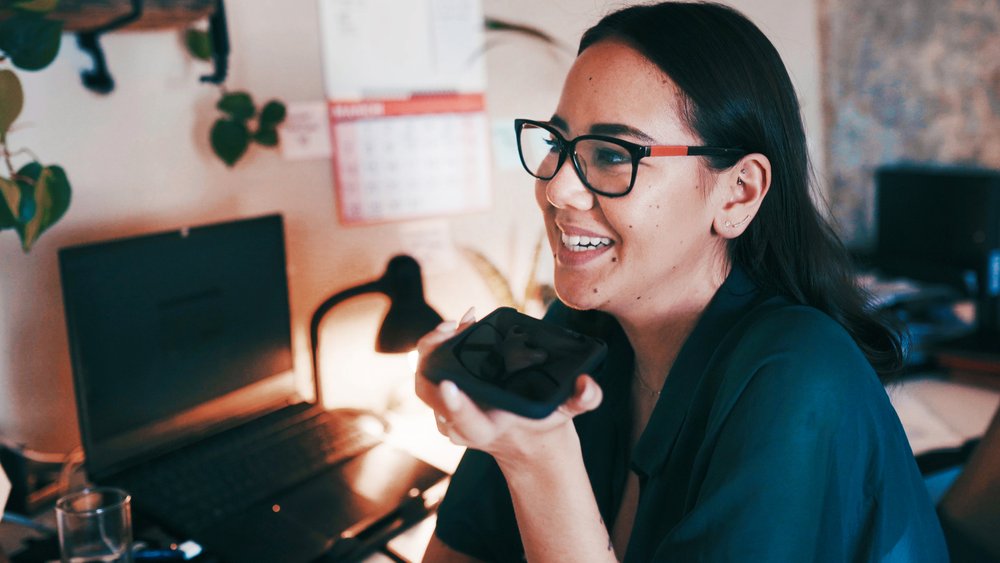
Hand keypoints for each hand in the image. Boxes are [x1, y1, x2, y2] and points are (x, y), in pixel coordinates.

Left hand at [414, 308, 603, 465]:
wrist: (527, 441)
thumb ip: (583, 400)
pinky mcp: (444, 398)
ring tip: (462, 321)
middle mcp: (460, 424)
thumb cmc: (545, 422)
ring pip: (425, 378)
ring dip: (435, 346)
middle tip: (454, 328)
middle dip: (432, 358)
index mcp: (487, 430)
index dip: (454, 404)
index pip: (464, 421)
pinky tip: (464, 323)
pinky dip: (441, 345)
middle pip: (428, 392)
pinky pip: (432, 369)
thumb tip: (587, 384)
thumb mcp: (568, 413)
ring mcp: (447, 411)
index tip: (450, 384)